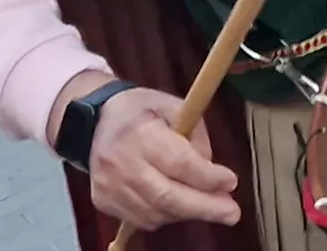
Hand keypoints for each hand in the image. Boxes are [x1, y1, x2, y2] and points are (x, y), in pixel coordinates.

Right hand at [79, 84, 239, 229]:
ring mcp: (108, 186)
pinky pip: (141, 219)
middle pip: (166, 196)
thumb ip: (196, 136)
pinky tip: (180, 205)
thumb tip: (212, 173)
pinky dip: (166, 216)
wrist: (95, 120)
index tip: (231, 182)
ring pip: (155, 213)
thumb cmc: (143, 111)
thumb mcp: (175, 106)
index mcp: (139, 133)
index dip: (207, 177)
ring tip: (208, 205)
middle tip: (232, 213)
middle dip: (204, 207)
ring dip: (187, 213)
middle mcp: (120, 163)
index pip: (178, 163)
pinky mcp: (103, 201)